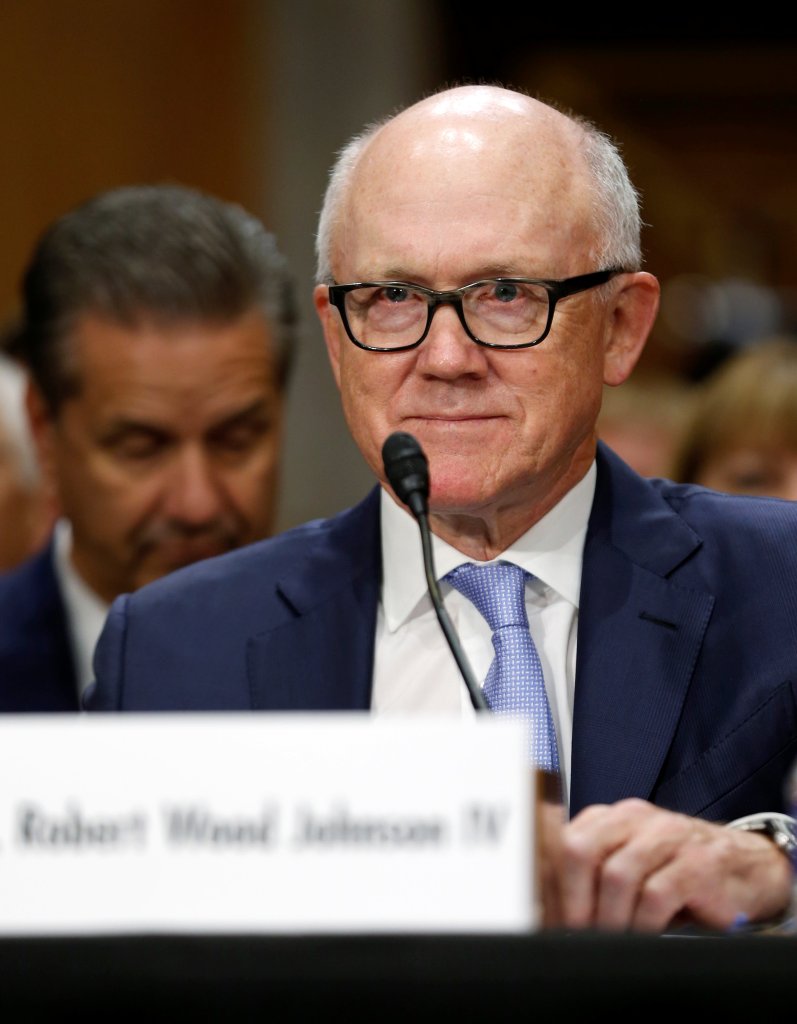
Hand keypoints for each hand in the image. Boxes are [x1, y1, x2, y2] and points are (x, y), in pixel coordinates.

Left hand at [537, 797, 793, 932]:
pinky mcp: (699, 864)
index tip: (550, 921)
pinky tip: (644, 936)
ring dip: (608, 919)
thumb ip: (593, 874)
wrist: (748, 867)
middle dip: (573, 900)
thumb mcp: (631, 863)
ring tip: (610, 941)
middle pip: (582, 849)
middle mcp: (637, 818)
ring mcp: (669, 837)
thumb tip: (549, 910)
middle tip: (576, 934)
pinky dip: (643, 923)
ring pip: (617, 875)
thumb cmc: (678, 871)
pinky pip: (657, 895)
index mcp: (613, 817)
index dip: (551, 886)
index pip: (564, 841)